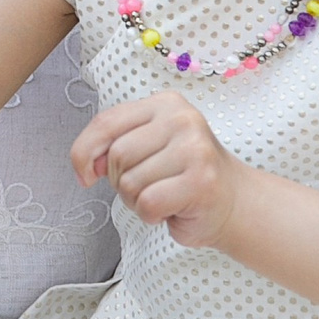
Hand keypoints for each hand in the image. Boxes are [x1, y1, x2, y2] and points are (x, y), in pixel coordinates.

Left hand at [72, 91, 244, 247]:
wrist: (234, 202)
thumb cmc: (183, 176)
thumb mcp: (148, 147)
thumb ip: (114, 145)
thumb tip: (85, 164)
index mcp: (165, 103)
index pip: (106, 122)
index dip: (84, 151)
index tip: (85, 174)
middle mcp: (182, 119)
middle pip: (117, 155)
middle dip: (121, 181)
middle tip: (148, 186)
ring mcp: (194, 149)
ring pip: (130, 182)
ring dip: (137, 201)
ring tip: (163, 196)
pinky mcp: (200, 181)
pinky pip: (148, 203)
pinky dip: (151, 215)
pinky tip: (172, 209)